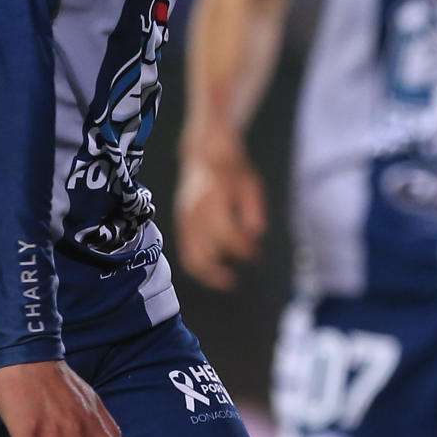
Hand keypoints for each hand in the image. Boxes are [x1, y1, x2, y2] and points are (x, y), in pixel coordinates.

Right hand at [174, 135, 268, 290]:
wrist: (205, 154)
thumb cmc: (233, 171)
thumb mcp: (251, 185)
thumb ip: (254, 210)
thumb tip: (256, 236)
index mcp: (213, 199)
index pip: (227, 234)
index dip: (243, 249)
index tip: (257, 255)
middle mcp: (194, 212)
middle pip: (204, 252)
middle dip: (222, 270)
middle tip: (237, 280)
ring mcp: (183, 219)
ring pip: (190, 257)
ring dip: (208, 274)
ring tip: (225, 282)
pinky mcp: (180, 223)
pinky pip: (184, 251)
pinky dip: (197, 266)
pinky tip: (213, 272)